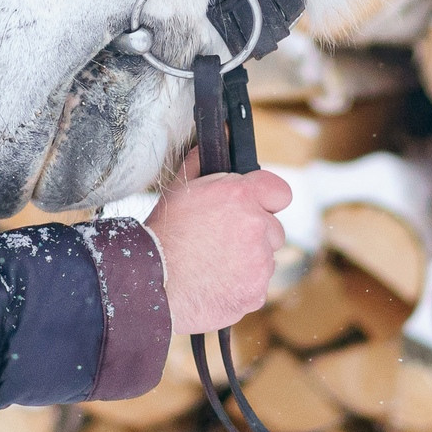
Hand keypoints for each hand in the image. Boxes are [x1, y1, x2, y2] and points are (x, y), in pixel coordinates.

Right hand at [144, 168, 291, 334]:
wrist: (151, 284)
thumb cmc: (163, 234)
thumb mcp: (180, 189)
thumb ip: (205, 163)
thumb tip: (222, 138)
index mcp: (241, 196)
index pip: (280, 192)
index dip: (267, 200)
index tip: (255, 208)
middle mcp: (256, 227)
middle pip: (274, 230)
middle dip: (255, 235)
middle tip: (223, 242)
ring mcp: (259, 264)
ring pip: (265, 260)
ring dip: (248, 262)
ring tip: (213, 265)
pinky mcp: (256, 293)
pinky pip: (256, 287)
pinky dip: (241, 287)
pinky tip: (215, 284)